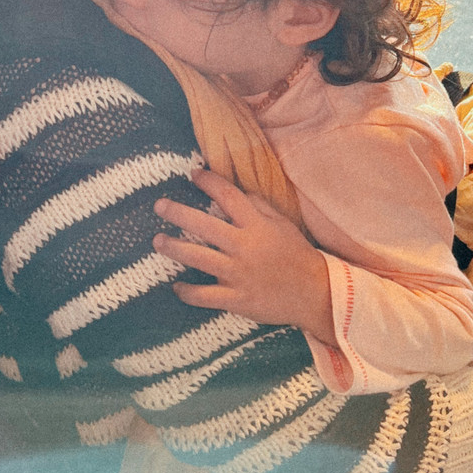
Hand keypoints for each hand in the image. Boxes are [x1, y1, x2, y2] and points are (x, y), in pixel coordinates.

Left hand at [152, 169, 335, 342]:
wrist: (315, 294)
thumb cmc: (297, 254)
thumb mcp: (282, 224)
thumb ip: (259, 207)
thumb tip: (239, 191)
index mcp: (256, 226)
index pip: (229, 197)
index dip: (209, 182)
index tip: (193, 173)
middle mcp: (243, 247)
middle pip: (204, 226)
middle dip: (178, 213)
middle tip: (159, 206)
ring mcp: (238, 274)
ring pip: (198, 258)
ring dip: (175, 248)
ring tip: (158, 241)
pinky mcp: (236, 299)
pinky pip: (205, 296)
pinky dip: (188, 292)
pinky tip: (176, 286)